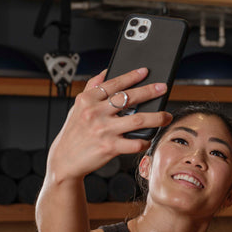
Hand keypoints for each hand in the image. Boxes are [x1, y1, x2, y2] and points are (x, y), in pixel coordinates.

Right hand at [46, 68, 172, 181]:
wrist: (65, 160)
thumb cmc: (74, 132)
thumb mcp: (77, 107)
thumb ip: (91, 88)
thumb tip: (106, 72)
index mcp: (87, 100)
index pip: (114, 84)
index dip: (131, 76)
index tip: (145, 71)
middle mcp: (95, 113)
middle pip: (129, 98)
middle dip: (150, 91)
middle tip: (163, 88)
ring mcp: (103, 130)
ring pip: (138, 120)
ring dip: (156, 117)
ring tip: (166, 116)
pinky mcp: (109, 147)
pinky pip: (134, 143)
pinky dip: (145, 141)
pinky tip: (149, 138)